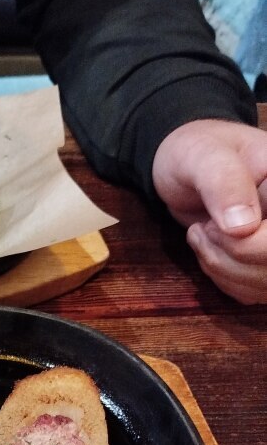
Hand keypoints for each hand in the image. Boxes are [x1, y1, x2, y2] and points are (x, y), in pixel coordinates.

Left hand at [152, 119, 266, 303]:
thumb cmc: (195, 153)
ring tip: (203, 235)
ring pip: (266, 283)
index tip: (214, 223)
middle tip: (203, 229)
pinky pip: (256, 292)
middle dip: (232, 255)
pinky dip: (225, 279)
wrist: (187, 167)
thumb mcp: (202, 155)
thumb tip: (242, 227)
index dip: (250, 241)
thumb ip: (224, 181)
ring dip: (222, 268)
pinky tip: (213, 250)